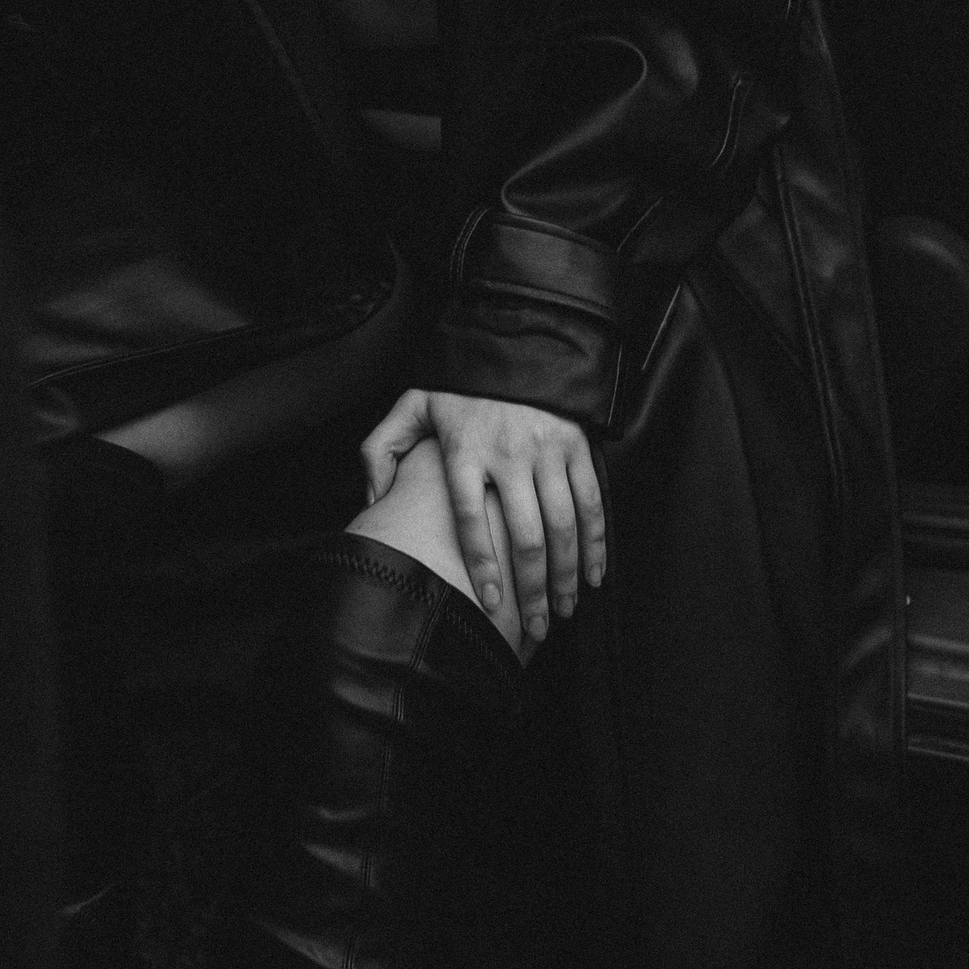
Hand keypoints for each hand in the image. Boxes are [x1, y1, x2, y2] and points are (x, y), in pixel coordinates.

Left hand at [360, 387, 603, 644]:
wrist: (513, 340)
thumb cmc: (458, 385)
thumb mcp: (411, 407)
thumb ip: (382, 450)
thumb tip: (372, 500)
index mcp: (465, 449)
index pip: (471, 518)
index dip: (481, 565)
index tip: (490, 603)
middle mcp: (508, 452)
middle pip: (525, 534)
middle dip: (533, 589)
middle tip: (536, 628)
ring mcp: (546, 449)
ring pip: (563, 525)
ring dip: (566, 575)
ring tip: (564, 610)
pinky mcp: (575, 445)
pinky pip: (591, 501)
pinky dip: (596, 543)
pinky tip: (593, 574)